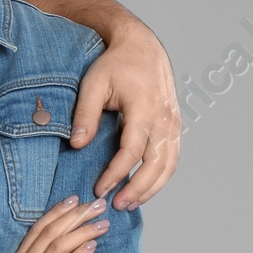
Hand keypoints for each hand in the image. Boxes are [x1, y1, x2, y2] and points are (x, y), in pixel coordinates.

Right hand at [4, 195, 107, 252]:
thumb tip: (64, 241)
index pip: (38, 229)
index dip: (57, 211)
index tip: (75, 198)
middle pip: (51, 233)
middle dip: (76, 215)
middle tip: (98, 205)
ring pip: (58, 246)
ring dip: (82, 232)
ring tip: (102, 224)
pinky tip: (93, 246)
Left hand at [73, 18, 179, 207]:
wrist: (142, 46)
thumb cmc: (116, 64)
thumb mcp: (94, 84)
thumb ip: (85, 115)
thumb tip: (77, 145)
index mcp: (144, 108)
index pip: (132, 150)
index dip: (116, 174)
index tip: (100, 189)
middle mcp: (164, 118)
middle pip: (156, 164)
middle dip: (138, 189)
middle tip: (117, 205)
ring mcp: (173, 123)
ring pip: (169, 165)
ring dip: (152, 188)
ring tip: (130, 203)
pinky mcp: (175, 126)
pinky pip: (172, 158)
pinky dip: (160, 177)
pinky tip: (144, 189)